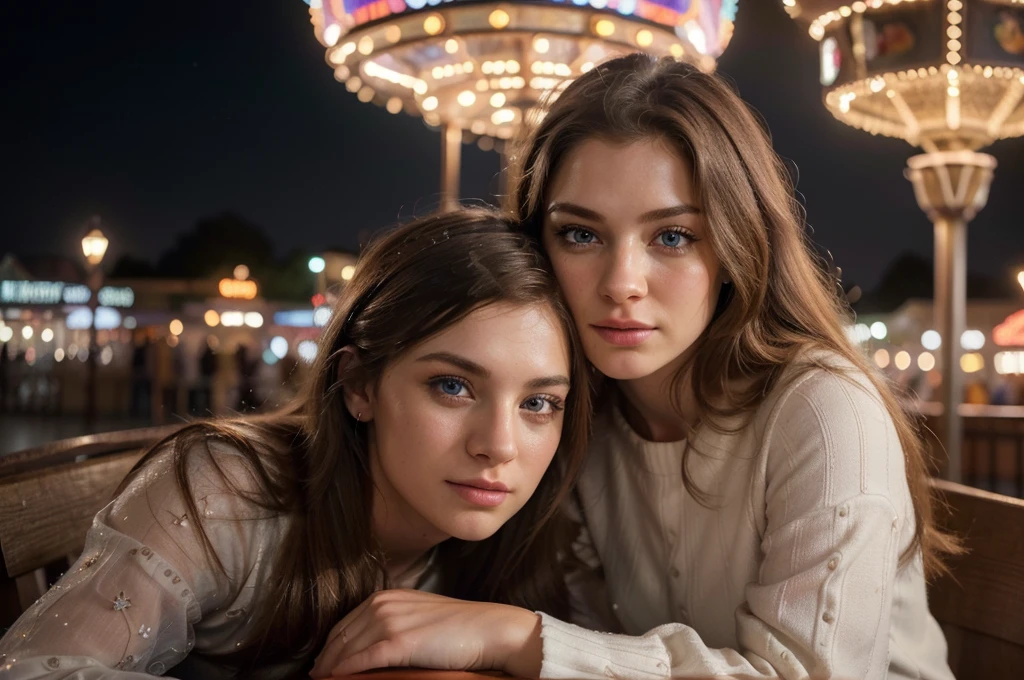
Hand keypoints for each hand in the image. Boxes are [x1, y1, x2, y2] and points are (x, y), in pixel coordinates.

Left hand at [309, 589, 541, 678]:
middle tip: (316, 676)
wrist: (487, 629)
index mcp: (386, 596)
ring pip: (346, 650)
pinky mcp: (398, 643)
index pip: (345, 624)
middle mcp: (383, 605)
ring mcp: (389, 622)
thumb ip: (393, 623)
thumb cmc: (459, 626)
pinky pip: (361, 661)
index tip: (322, 663)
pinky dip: (344, 672)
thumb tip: (371, 645)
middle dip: (325, 659)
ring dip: (330, 668)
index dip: (330, 646)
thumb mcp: (418, 616)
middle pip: (340, 637)